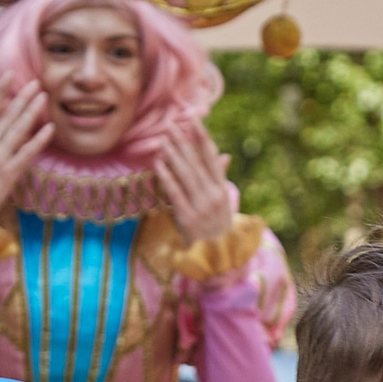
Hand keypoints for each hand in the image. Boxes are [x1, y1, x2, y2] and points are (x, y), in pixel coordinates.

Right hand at [0, 79, 52, 220]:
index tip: (9, 75)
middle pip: (7, 117)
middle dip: (22, 98)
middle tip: (36, 83)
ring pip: (18, 130)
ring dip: (31, 112)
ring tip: (43, 97)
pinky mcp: (8, 174)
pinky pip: (26, 153)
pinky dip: (38, 140)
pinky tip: (49, 128)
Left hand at [154, 121, 235, 244]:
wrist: (220, 261)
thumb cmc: (218, 230)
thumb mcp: (223, 204)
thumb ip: (220, 179)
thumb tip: (224, 156)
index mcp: (222, 190)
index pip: (212, 158)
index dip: (202, 138)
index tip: (193, 120)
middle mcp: (214, 196)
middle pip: (196, 162)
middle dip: (183, 141)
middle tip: (171, 124)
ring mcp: (201, 207)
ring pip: (186, 174)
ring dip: (173, 154)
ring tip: (163, 139)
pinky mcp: (188, 218)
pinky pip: (175, 193)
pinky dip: (166, 176)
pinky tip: (158, 163)